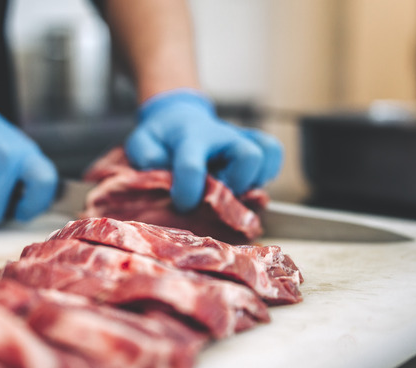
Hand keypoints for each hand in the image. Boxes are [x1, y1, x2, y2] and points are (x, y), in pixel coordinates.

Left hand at [124, 89, 282, 211]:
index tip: (182, 204)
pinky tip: (247, 183)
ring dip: (255, 180)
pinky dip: (267, 173)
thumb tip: (162, 172)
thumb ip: (146, 157)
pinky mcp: (254, 144)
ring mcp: (241, 140)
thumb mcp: (142, 142)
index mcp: (190, 138)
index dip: (188, 191)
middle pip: (248, 156)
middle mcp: (222, 137)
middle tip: (218, 196)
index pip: (192, 165)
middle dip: (236, 185)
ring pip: (267, 155)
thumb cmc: (161, 137)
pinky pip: (273, 154)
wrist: (178, 116)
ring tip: (235, 190)